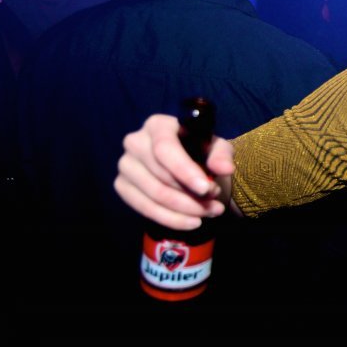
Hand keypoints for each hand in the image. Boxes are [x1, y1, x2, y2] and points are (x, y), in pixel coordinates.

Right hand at [115, 113, 235, 229]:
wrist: (187, 167)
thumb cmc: (202, 152)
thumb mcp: (217, 149)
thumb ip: (222, 155)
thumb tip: (224, 168)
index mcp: (158, 125)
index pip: (165, 149)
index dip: (185, 171)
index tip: (206, 189)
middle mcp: (135, 142)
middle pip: (161, 176)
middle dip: (192, 195)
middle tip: (216, 202)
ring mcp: (125, 165)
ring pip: (154, 196)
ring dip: (186, 209)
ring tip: (210, 211)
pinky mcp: (121, 186)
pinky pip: (144, 208)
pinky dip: (172, 219)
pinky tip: (192, 221)